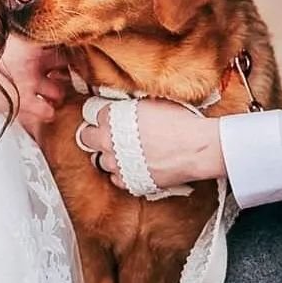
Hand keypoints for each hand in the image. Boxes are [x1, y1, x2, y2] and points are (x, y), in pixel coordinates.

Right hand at [0, 35, 68, 125]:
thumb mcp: (9, 43)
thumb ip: (30, 44)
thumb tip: (54, 46)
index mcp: (29, 40)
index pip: (61, 42)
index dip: (70, 49)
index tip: (73, 53)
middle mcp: (32, 59)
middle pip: (66, 65)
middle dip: (66, 72)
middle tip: (61, 75)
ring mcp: (29, 81)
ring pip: (60, 91)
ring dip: (57, 94)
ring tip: (49, 93)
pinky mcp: (23, 101)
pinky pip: (48, 111)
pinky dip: (48, 112)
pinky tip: (42, 108)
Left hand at [79, 99, 224, 190]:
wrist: (196, 148)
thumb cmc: (179, 121)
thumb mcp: (152, 101)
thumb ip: (130, 104)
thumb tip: (123, 103)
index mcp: (111, 117)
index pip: (91, 113)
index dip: (100, 114)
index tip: (105, 116)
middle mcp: (108, 141)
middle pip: (86, 137)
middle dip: (92, 134)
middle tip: (104, 134)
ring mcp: (116, 163)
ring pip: (99, 160)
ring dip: (108, 155)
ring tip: (122, 152)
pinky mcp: (128, 181)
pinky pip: (115, 178)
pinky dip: (121, 173)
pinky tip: (132, 166)